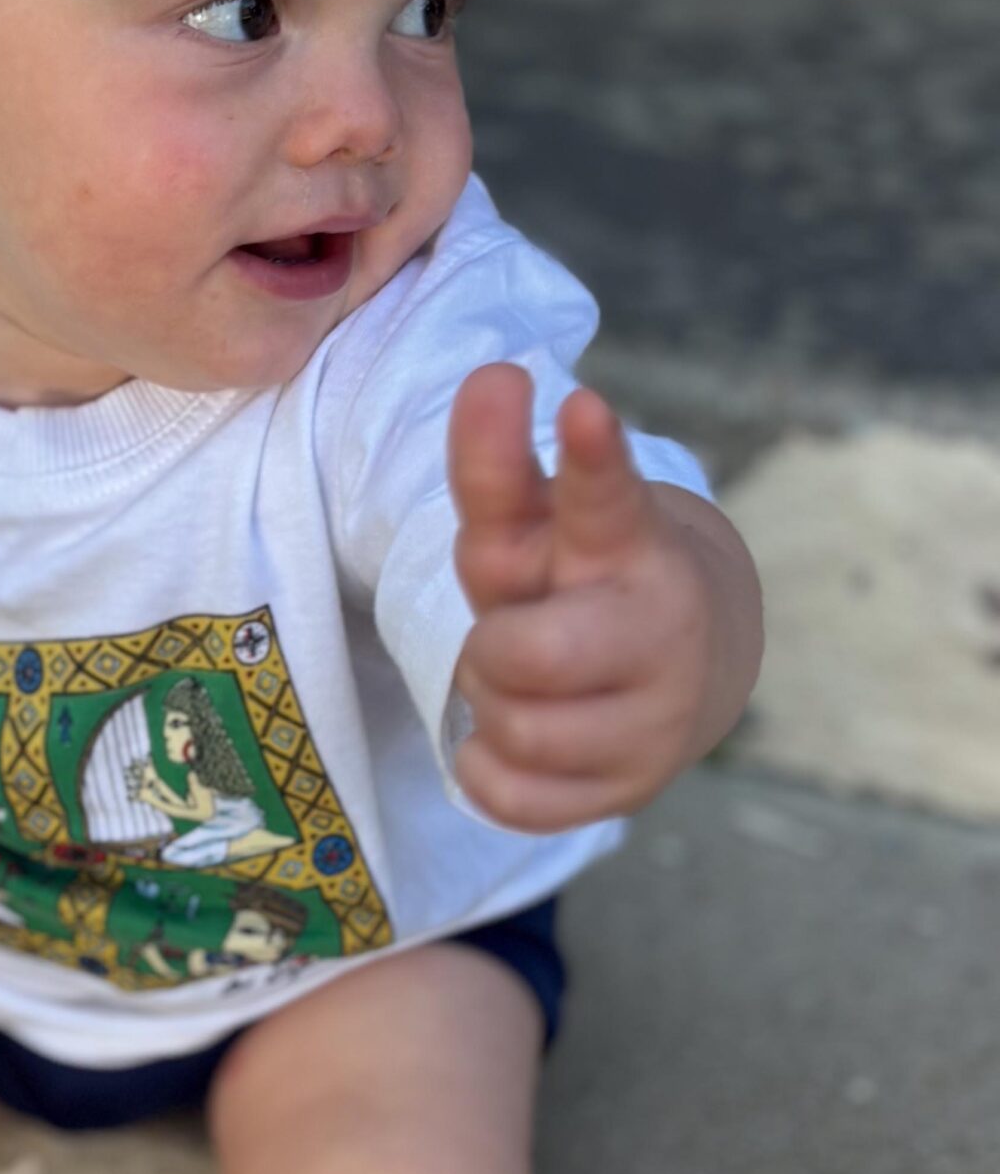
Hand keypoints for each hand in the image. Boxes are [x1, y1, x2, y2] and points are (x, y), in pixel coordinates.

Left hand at [445, 362, 722, 832]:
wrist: (684, 669)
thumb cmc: (580, 580)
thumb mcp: (531, 518)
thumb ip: (494, 457)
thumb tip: (491, 375)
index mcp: (630, 543)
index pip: (607, 496)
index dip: (592, 457)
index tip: (580, 403)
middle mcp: (660, 630)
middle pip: (526, 655)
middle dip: (495, 647)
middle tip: (515, 635)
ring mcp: (656, 721)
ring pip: (514, 730)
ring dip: (492, 705)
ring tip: (524, 682)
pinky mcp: (630, 791)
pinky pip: (512, 797)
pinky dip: (490, 769)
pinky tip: (516, 737)